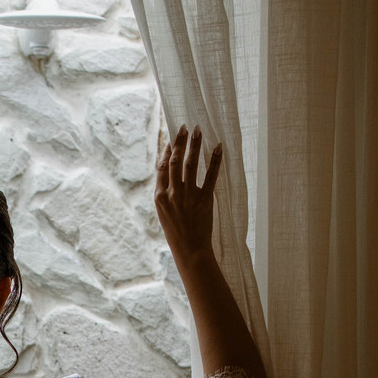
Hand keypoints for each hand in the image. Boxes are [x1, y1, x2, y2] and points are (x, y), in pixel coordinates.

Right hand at [155, 124, 221, 268]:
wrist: (189, 250)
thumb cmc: (176, 233)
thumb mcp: (164, 214)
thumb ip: (165, 195)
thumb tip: (168, 176)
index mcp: (159, 197)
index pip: (162, 167)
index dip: (167, 151)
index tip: (172, 138)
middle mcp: (172, 194)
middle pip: (175, 162)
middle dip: (180, 142)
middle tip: (185, 127)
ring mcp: (188, 196)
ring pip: (190, 165)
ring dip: (195, 146)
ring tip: (198, 131)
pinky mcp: (204, 200)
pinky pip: (210, 176)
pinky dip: (214, 161)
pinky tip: (218, 148)